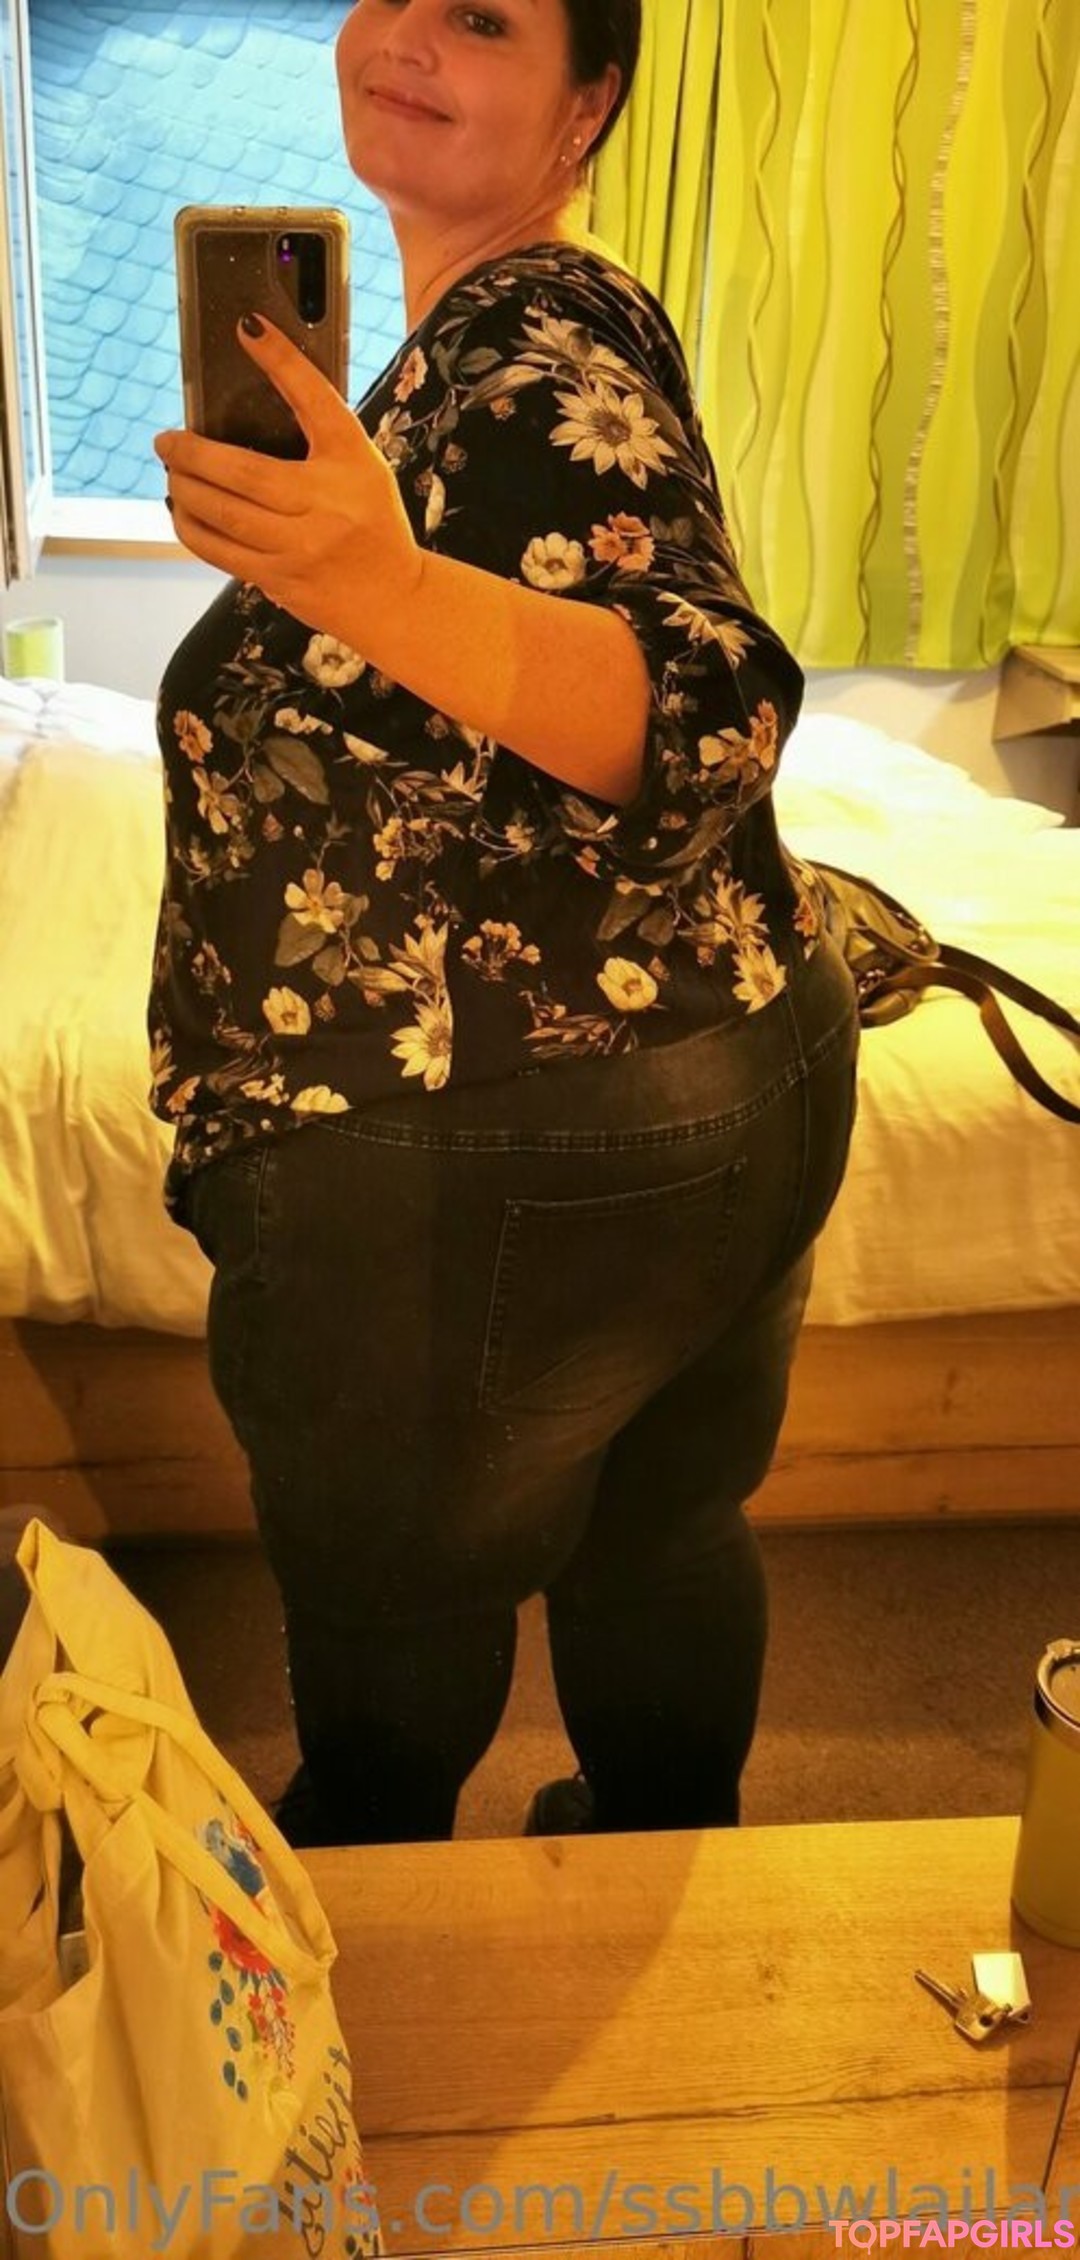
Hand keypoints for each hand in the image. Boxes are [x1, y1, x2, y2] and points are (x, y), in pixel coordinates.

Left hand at [153, 316, 421, 641]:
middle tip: (166, 440)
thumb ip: (317, 434)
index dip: (280, 360)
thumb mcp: (361, 466)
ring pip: (220, 514)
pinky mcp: (278, 580)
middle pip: (241, 472)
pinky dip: (190, 526)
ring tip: (172, 471)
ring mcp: (298, 548)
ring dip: (183, 488)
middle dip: (191, 452)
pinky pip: (218, 551)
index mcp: (351, 464)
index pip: (314, 400)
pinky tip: (182, 510)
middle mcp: (325, 505)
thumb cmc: (374, 523)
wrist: (393, 599)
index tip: (247, 327)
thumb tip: (249, 394)